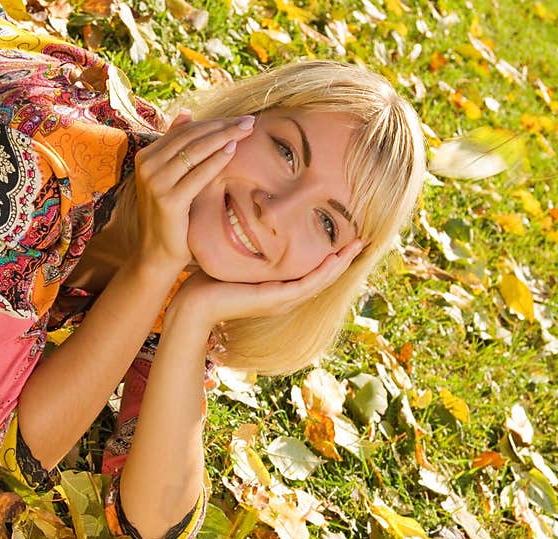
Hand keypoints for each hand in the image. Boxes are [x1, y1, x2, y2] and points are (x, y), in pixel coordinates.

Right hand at [131, 110, 254, 270]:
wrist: (156, 253)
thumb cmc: (170, 215)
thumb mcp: (169, 177)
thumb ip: (175, 147)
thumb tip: (186, 112)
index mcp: (145, 156)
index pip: (184, 131)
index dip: (212, 122)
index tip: (237, 119)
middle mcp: (147, 166)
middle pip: (191, 137)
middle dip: (222, 126)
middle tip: (249, 121)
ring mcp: (155, 182)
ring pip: (195, 151)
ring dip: (224, 137)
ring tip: (247, 130)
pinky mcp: (168, 200)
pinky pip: (198, 174)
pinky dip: (217, 160)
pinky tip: (233, 150)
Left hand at [170, 238, 368, 328]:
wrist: (192, 305)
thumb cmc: (206, 281)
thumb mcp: (232, 257)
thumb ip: (244, 241)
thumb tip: (244, 214)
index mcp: (277, 286)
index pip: (311, 270)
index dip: (331, 254)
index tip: (345, 234)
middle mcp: (284, 295)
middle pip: (324, 276)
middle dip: (345, 257)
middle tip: (365, 239)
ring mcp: (282, 300)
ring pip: (321, 281)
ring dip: (342, 263)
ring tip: (360, 246)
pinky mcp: (275, 300)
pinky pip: (307, 284)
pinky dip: (324, 272)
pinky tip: (337, 258)